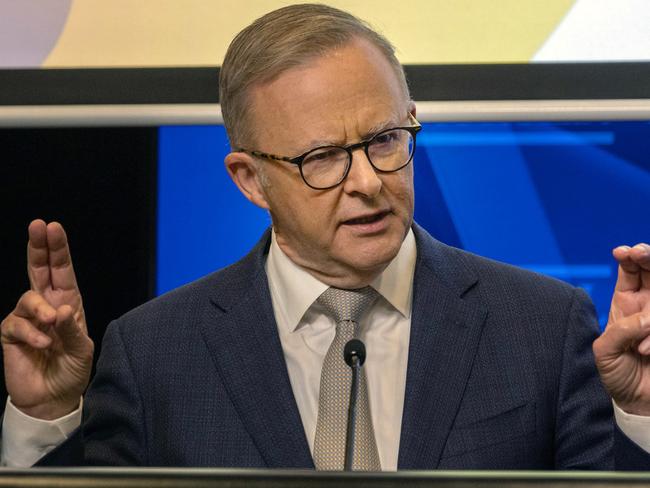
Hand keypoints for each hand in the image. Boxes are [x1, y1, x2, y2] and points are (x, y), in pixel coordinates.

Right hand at [1, 220, 93, 419]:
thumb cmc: (71, 371)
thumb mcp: (81, 350)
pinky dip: (31, 333)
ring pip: (27, 298)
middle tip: (38, 225)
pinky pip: (16, 324)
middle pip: (39, 270)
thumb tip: (61, 310)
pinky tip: (43, 345)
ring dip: (40, 308)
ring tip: (52, 322)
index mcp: (68, 304)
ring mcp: (28, 320)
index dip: (57, 249)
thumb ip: (72, 330)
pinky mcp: (12, 335)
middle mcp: (47, 306)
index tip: (53, 227)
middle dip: (39, 247)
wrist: (53, 398)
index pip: (62, 271)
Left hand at [593, 243, 649, 414]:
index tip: (623, 252)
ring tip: (641, 347)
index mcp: (627, 302)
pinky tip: (647, 352)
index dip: (630, 256)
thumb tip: (646, 319)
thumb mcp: (605, 351)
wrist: (636, 403)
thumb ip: (621, 331)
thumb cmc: (616, 375)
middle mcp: (649, 305)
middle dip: (649, 256)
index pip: (632, 269)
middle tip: (640, 254)